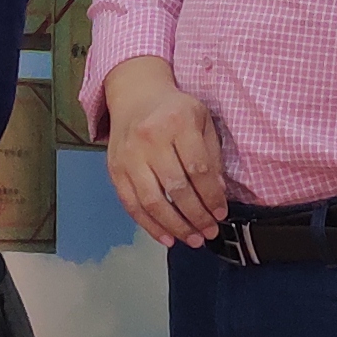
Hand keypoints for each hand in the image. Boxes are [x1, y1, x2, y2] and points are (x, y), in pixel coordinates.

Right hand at [104, 59, 228, 246]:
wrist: (136, 96)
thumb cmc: (174, 110)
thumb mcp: (201, 120)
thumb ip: (212, 154)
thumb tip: (218, 191)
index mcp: (178, 122)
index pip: (198, 168)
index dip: (212, 196)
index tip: (221, 213)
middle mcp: (150, 139)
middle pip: (176, 188)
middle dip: (196, 216)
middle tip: (210, 231)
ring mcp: (129, 156)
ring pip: (152, 201)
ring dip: (175, 226)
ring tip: (193, 239)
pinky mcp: (115, 170)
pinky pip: (132, 205)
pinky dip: (150, 226)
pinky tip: (167, 237)